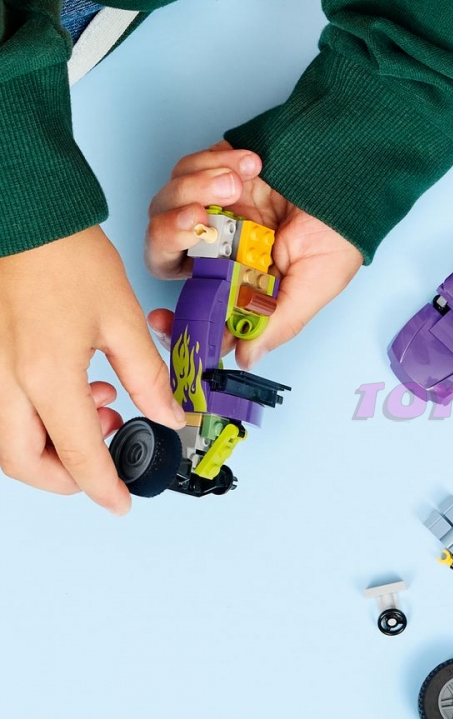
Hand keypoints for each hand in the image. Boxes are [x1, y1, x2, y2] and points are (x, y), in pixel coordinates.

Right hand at [0, 226, 185, 512]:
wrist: (24, 216)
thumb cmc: (68, 259)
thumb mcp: (121, 320)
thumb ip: (147, 377)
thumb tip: (170, 416)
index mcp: (45, 376)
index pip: (77, 455)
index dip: (102, 486)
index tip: (121, 502)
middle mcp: (5, 382)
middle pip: (25, 462)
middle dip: (66, 477)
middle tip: (107, 460)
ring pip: (8, 441)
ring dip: (50, 447)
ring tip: (102, 410)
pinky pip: (2, 411)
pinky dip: (34, 420)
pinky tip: (74, 390)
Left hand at [145, 141, 363, 368]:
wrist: (349, 179)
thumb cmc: (338, 235)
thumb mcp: (312, 286)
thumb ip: (276, 321)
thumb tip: (246, 359)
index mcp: (237, 283)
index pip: (192, 306)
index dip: (168, 317)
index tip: (159, 319)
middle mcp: (217, 249)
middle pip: (163, 251)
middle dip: (170, 234)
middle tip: (197, 219)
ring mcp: (212, 210)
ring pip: (167, 206)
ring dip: (196, 190)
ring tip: (237, 185)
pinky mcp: (212, 172)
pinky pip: (185, 169)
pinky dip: (211, 164)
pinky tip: (250, 167)